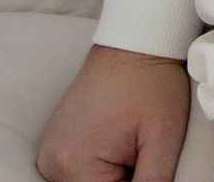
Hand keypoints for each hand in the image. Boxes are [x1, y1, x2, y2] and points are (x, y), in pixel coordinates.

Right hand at [34, 45, 191, 181]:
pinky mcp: (55, 147)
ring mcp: (49, 156)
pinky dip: (101, 168)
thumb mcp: (164, 138)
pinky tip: (120, 143)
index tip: (147, 162)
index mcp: (74, 165)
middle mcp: (52, 164)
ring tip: (132, 144)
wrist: (133, 44)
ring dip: (113, 176)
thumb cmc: (151, 85)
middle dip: (125, 179)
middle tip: (143, 151)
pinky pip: (79, 173)